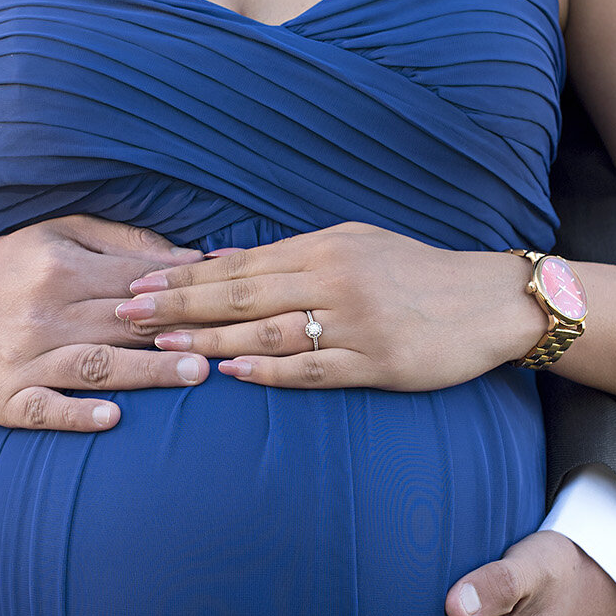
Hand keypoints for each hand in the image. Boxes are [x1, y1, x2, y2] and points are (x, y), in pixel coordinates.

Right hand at [0, 215, 211, 430]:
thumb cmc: (16, 267)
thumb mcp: (62, 235)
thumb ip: (128, 244)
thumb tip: (196, 258)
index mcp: (58, 268)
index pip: (134, 285)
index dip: (182, 296)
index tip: (227, 306)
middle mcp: (42, 313)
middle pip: (122, 325)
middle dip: (178, 333)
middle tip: (229, 343)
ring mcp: (22, 359)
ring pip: (93, 365)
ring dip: (147, 371)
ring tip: (195, 374)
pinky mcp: (5, 398)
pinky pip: (45, 409)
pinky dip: (78, 413)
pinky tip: (112, 418)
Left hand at [108, 222, 550, 390]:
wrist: (487, 302)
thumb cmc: (415, 272)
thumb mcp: (353, 243)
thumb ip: (290, 253)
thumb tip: (219, 259)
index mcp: (324, 248)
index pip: (239, 264)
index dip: (184, 277)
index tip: (138, 286)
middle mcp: (333, 280)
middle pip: (242, 294)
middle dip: (180, 304)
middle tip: (128, 313)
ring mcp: (354, 323)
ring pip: (269, 331)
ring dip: (211, 337)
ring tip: (165, 344)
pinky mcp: (376, 362)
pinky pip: (312, 369)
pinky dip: (268, 370)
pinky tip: (231, 372)